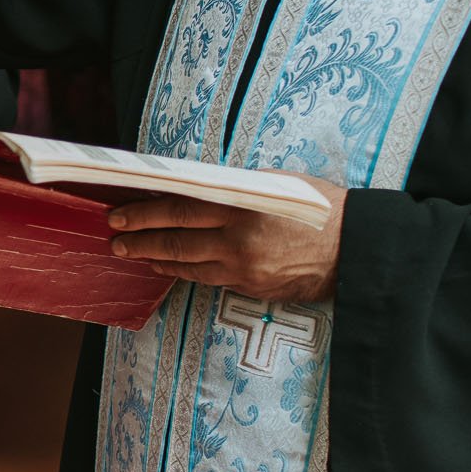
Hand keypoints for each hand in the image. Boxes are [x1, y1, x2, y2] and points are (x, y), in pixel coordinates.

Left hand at [107, 176, 347, 303]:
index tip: (119, 214)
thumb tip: (190, 187)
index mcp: (242, 206)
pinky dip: (183, 271)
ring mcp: (244, 269)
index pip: (179, 208)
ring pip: (187, 265)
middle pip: (176, 241)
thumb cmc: (318, 207)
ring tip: (133, 253)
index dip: (144, 212)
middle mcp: (238, 240)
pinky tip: (167, 266)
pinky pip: (208, 278)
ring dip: (156, 258)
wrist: (357, 249)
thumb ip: (233, 187)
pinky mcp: (251, 288)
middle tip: (114, 239)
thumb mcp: (275, 184)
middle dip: (139, 239)